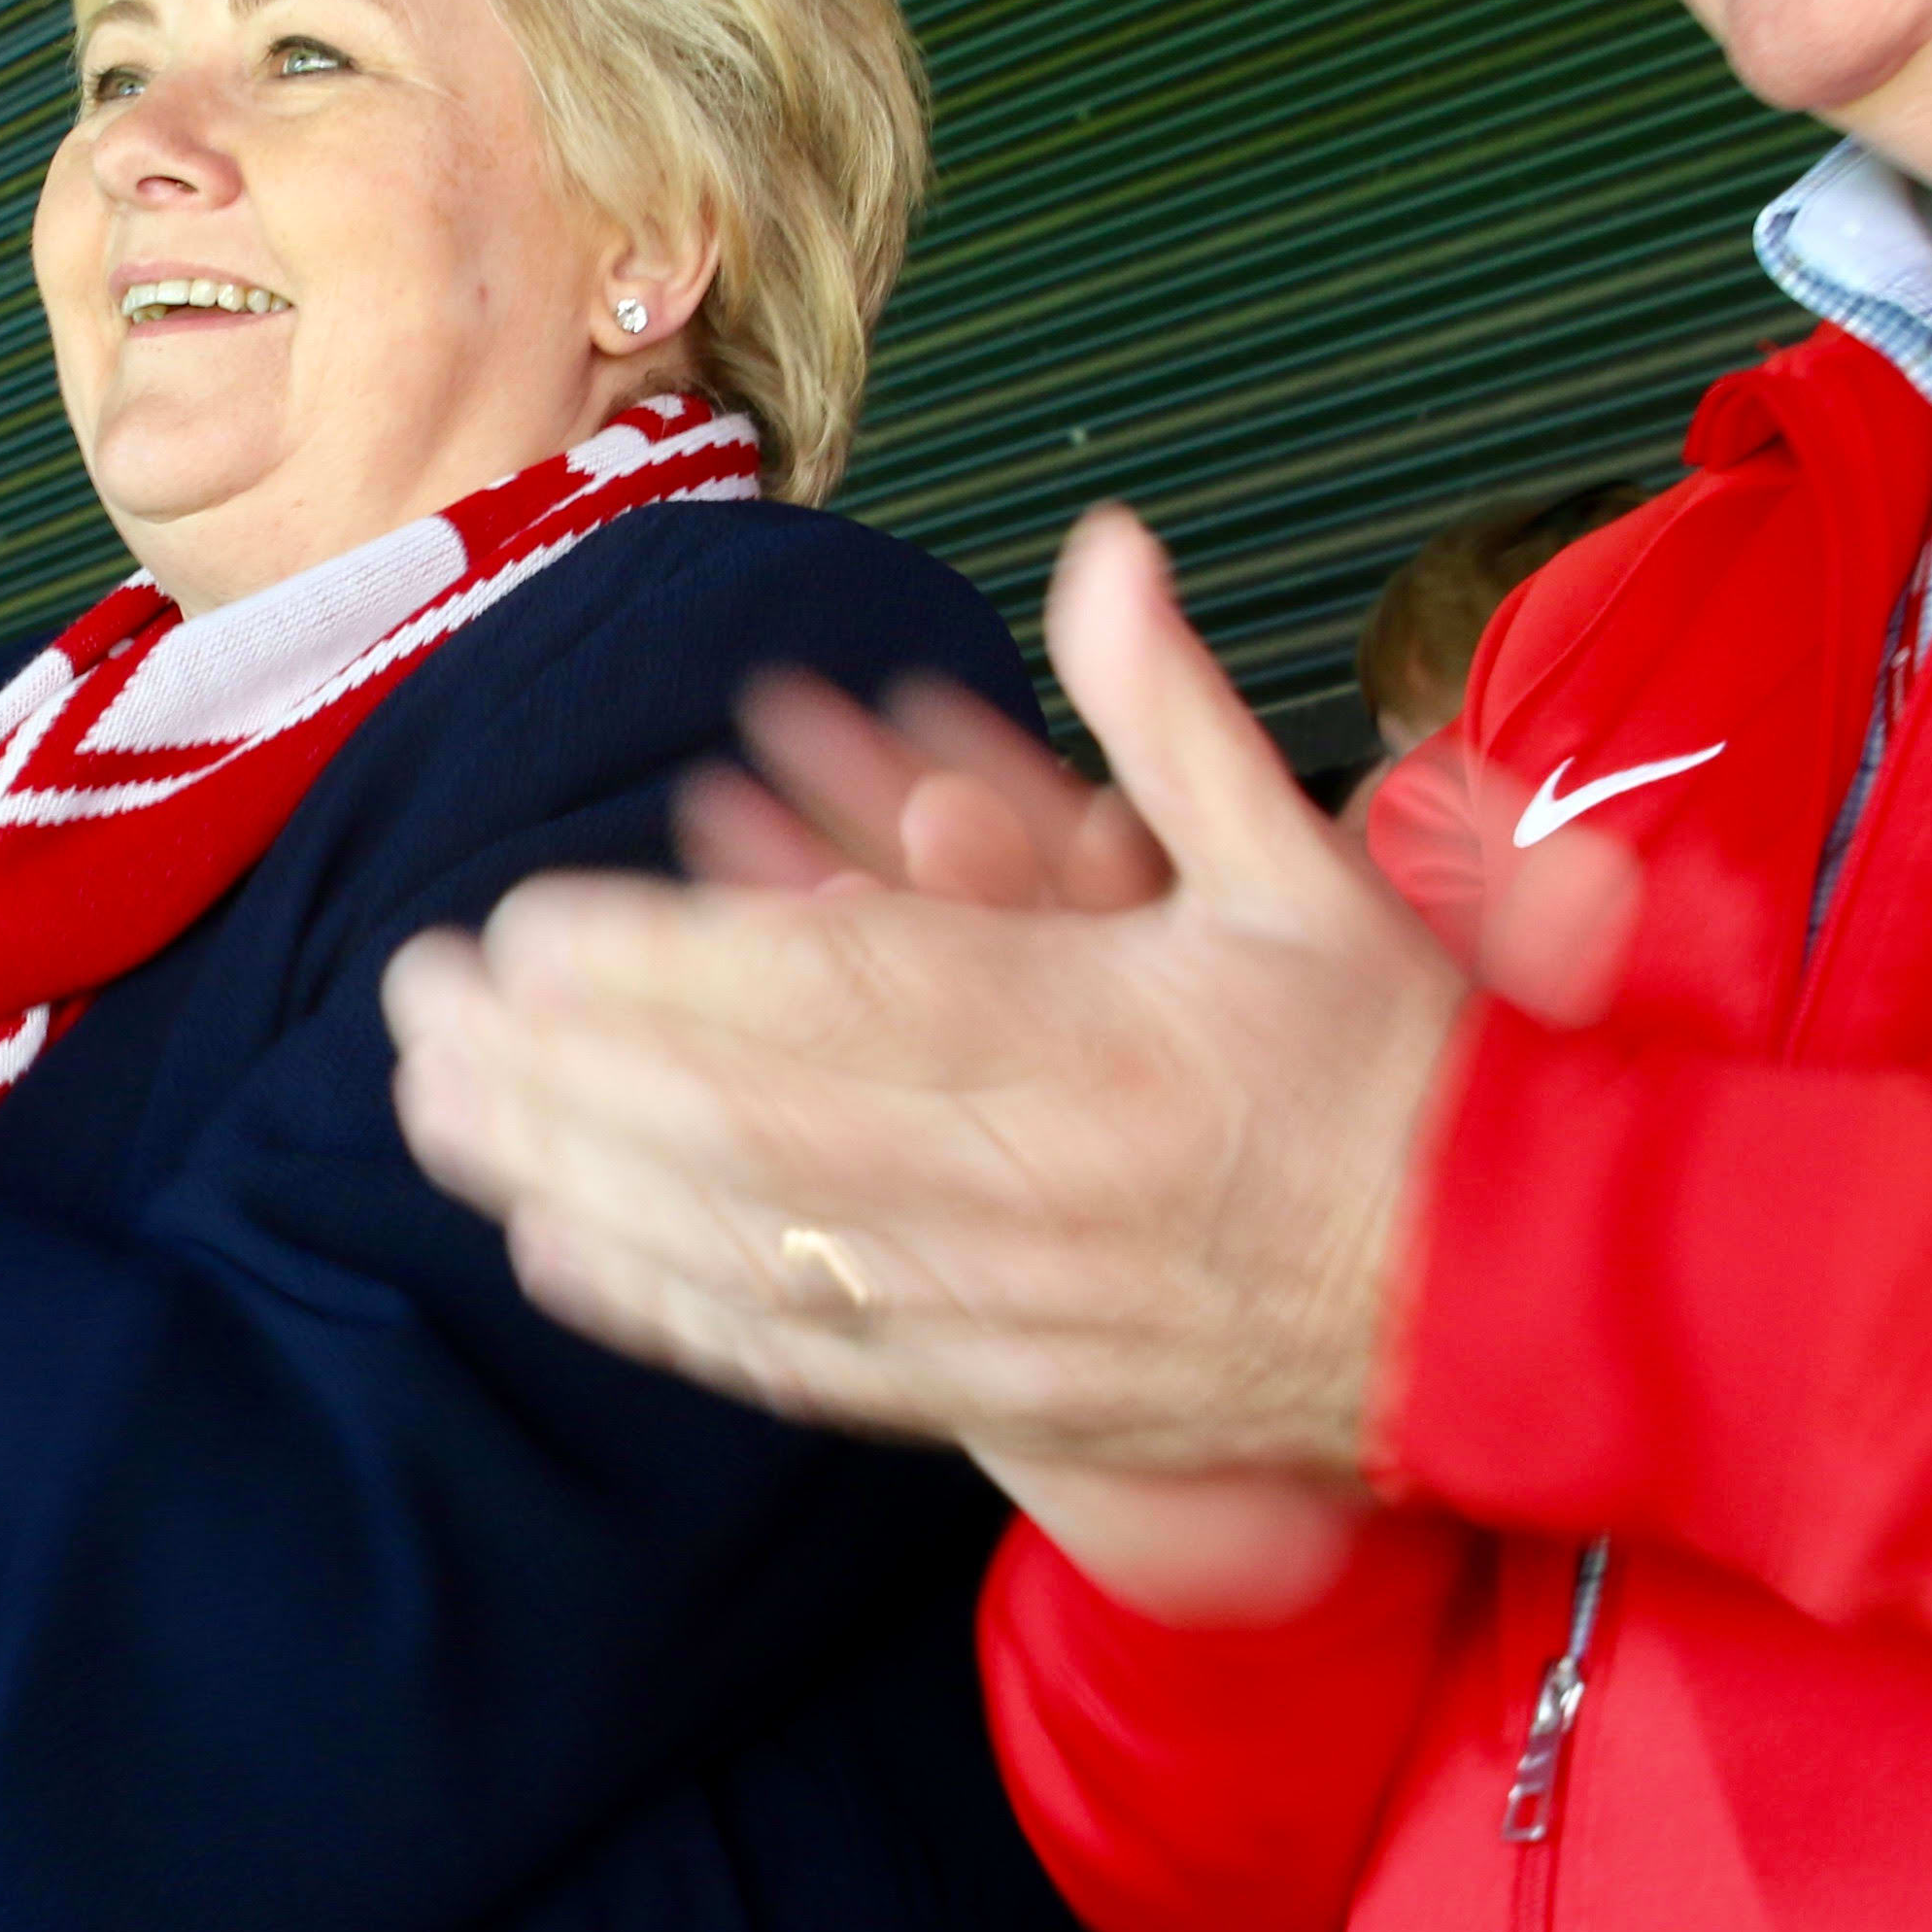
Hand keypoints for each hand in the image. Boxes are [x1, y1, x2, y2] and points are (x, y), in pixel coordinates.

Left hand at [388, 507, 1468, 1480]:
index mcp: (1097, 1032)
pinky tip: (555, 1249)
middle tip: (418, 999)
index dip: (666, 967)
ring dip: (569, 1175)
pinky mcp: (994, 1386)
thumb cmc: (1404, 1076)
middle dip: (558, 1065)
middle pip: (744, 1123)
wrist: (1512, 1305)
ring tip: (435, 1108)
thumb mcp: (1309, 870)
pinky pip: (800, 1351)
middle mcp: (1027, 1174)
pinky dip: (664, 1305)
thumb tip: (1107, 545)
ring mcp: (1001, 1297)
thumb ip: (1176, 715)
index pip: (841, 993)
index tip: (531, 924)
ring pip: (742, 1242)